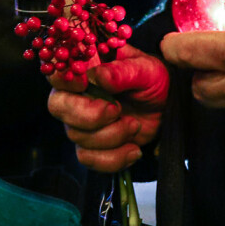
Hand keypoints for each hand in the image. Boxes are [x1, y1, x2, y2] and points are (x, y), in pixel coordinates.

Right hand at [47, 44, 168, 172]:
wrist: (167, 108)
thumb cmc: (153, 80)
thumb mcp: (147, 69)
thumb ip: (124, 72)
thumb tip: (101, 76)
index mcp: (86, 67)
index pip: (57, 69)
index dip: (62, 78)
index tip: (83, 84)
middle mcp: (76, 94)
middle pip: (58, 106)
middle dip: (88, 115)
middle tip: (118, 110)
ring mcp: (81, 121)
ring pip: (76, 135)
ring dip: (111, 136)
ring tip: (135, 125)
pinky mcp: (92, 145)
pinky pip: (88, 158)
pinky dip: (113, 158)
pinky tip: (134, 149)